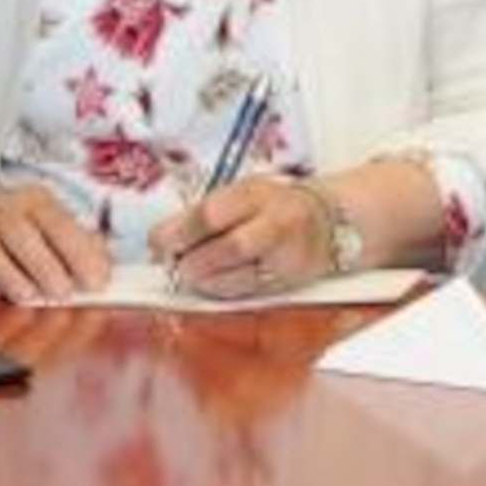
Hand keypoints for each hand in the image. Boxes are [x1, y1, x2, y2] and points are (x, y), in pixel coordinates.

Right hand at [0, 185, 110, 302]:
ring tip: (32, 298)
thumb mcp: (50, 223)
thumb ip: (78, 243)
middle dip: (47, 269)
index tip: (97, 282)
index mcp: (36, 201)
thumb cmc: (19, 224)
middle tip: (65, 294)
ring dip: (12, 279)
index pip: (60, 224)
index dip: (80, 254)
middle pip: (23, 236)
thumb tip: (106, 271)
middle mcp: (2, 209)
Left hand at [147, 175, 332, 297]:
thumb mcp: (239, 195)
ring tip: (194, 276)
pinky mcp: (290, 280)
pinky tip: (215, 283)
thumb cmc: (273, 205)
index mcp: (257, 193)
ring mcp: (288, 253)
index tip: (159, 245)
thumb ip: (199, 215)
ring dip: (206, 281)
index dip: (179, 233)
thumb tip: (158, 241)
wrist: (328, 219)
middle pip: (231, 247)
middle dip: (194, 262)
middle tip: (176, 266)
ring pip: (240, 277)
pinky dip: (224, 291)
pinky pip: (249, 292)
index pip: (212, 214)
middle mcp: (278, 221)